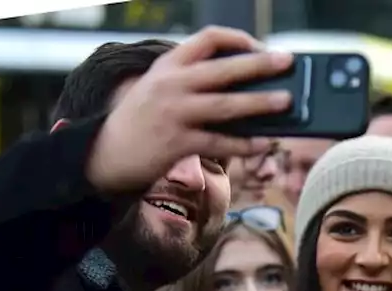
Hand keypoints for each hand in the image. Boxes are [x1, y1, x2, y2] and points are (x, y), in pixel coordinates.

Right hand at [86, 26, 294, 194]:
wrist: (104, 152)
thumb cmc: (143, 118)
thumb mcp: (159, 87)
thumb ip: (193, 80)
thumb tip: (247, 87)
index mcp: (169, 65)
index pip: (207, 38)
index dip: (238, 39)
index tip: (261, 47)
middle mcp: (171, 85)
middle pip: (223, 70)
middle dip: (259, 64)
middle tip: (287, 62)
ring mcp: (174, 114)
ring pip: (226, 106)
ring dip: (260, 103)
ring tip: (287, 101)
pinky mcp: (177, 143)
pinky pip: (219, 142)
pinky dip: (244, 143)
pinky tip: (263, 141)